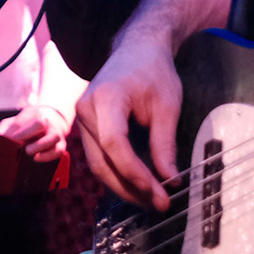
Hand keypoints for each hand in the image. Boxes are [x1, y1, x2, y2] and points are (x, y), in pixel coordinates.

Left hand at [0, 105, 70, 161]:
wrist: (53, 119)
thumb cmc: (30, 122)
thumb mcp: (16, 120)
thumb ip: (5, 128)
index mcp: (33, 113)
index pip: (20, 122)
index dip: (12, 133)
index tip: (5, 141)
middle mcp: (46, 122)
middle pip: (39, 123)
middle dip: (25, 134)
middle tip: (17, 144)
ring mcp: (55, 132)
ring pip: (52, 137)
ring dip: (39, 145)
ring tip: (28, 151)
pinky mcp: (61, 144)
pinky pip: (58, 151)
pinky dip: (48, 156)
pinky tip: (37, 158)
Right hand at [75, 34, 183, 208]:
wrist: (137, 49)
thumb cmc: (154, 72)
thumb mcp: (167, 107)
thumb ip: (165, 144)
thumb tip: (170, 180)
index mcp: (106, 98)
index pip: (114, 143)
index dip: (134, 172)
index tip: (160, 191)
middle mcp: (86, 109)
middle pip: (101, 160)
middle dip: (130, 187)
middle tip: (160, 204)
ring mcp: (83, 117)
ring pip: (97, 163)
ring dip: (123, 186)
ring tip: (151, 200)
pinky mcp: (87, 124)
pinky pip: (98, 156)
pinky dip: (117, 173)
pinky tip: (138, 185)